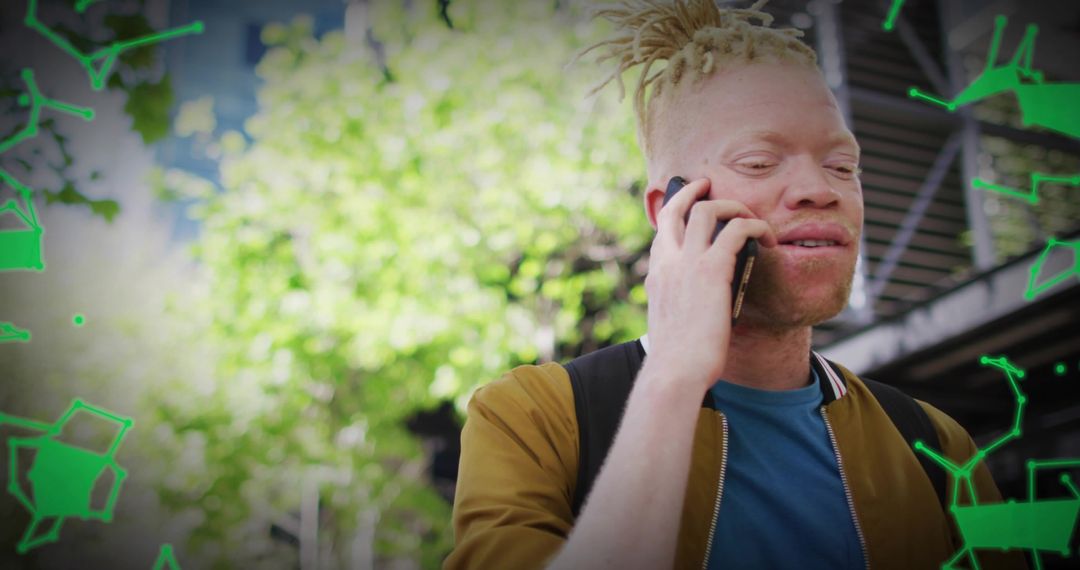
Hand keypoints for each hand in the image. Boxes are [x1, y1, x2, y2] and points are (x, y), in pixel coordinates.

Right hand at [642, 177, 776, 393]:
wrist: (675, 371)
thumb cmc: (677, 359)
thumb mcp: (672, 323)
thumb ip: (682, 305)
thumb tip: (703, 306)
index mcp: (657, 276)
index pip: (662, 232)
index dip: (677, 215)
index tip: (690, 209)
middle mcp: (667, 262)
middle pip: (674, 209)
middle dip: (694, 192)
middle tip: (710, 185)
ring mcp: (687, 263)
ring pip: (707, 210)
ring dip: (731, 205)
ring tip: (749, 215)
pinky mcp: (712, 269)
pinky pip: (737, 229)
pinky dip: (755, 225)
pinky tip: (768, 237)